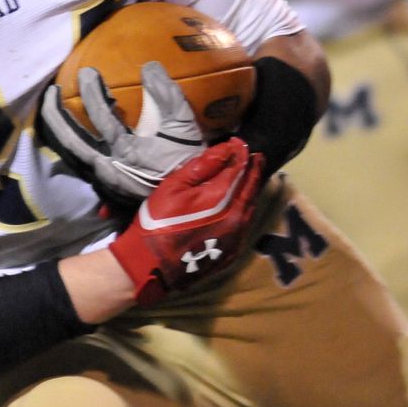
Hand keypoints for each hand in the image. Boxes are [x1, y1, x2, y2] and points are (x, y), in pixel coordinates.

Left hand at [40, 62, 204, 206]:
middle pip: (71, 140)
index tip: (86, 71)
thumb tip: (149, 66)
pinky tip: (65, 135)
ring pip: (70, 155)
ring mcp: (103, 180)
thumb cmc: (187, 161)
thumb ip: (166, 95)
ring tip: (52, 110)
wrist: (190, 204)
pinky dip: (68, 148)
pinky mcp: (104, 189)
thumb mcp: (183, 126)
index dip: (91, 91)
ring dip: (58, 132)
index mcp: (127, 150)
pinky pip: (78, 166)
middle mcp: (108, 167)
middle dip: (56, 114)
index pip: (101, 116)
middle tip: (51, 92)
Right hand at [107, 137, 264, 305]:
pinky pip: (245, 224)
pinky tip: (237, 205)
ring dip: (250, 190)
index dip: (240, 153)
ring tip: (248, 177)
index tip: (238, 142)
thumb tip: (225, 149)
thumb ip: (202, 167)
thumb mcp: (173, 187)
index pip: (239, 169)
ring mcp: (237, 237)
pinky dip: (244, 210)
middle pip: (251, 188)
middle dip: (253, 169)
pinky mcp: (233, 252)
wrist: (152, 264)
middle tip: (254, 156)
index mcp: (222, 198)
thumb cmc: (159, 221)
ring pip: (251, 207)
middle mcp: (237, 217)